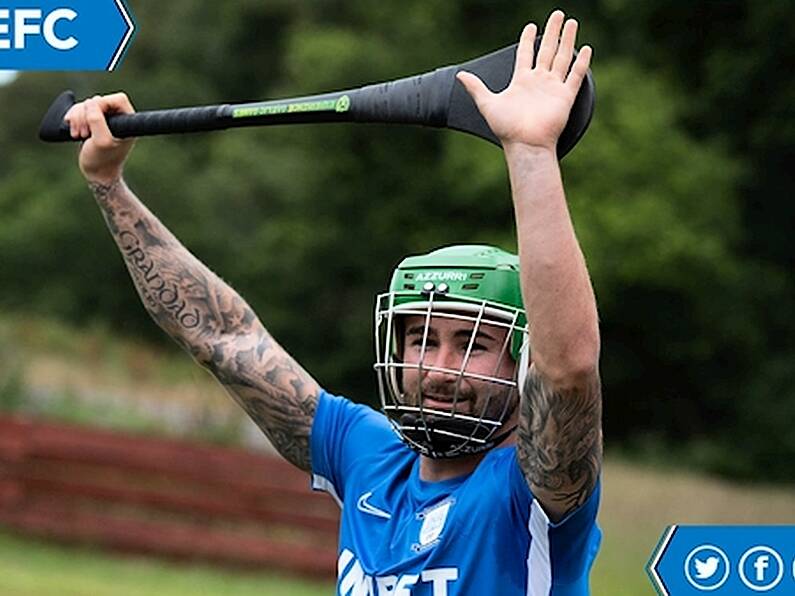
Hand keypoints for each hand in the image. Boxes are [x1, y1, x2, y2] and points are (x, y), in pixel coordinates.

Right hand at [65, 93, 135, 184]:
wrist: (97, 173)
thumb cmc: (103, 160)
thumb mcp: (101, 141)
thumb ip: (97, 120)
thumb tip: (91, 102)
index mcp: (128, 121)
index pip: (117, 99)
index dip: (102, 104)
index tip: (93, 120)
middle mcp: (118, 118)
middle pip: (98, 100)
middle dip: (85, 115)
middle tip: (85, 133)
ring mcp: (105, 119)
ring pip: (86, 105)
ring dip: (78, 118)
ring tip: (79, 135)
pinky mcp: (92, 122)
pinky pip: (79, 110)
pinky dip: (73, 119)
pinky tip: (74, 132)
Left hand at [456, 11, 591, 151]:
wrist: (525, 144)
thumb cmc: (507, 128)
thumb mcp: (487, 104)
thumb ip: (476, 88)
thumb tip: (460, 76)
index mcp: (521, 81)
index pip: (525, 54)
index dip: (528, 40)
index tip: (531, 26)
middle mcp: (538, 82)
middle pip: (546, 50)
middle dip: (551, 32)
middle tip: (556, 14)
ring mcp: (553, 88)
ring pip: (562, 57)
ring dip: (567, 40)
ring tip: (571, 22)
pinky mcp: (565, 96)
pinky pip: (576, 76)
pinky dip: (581, 62)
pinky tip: (585, 49)